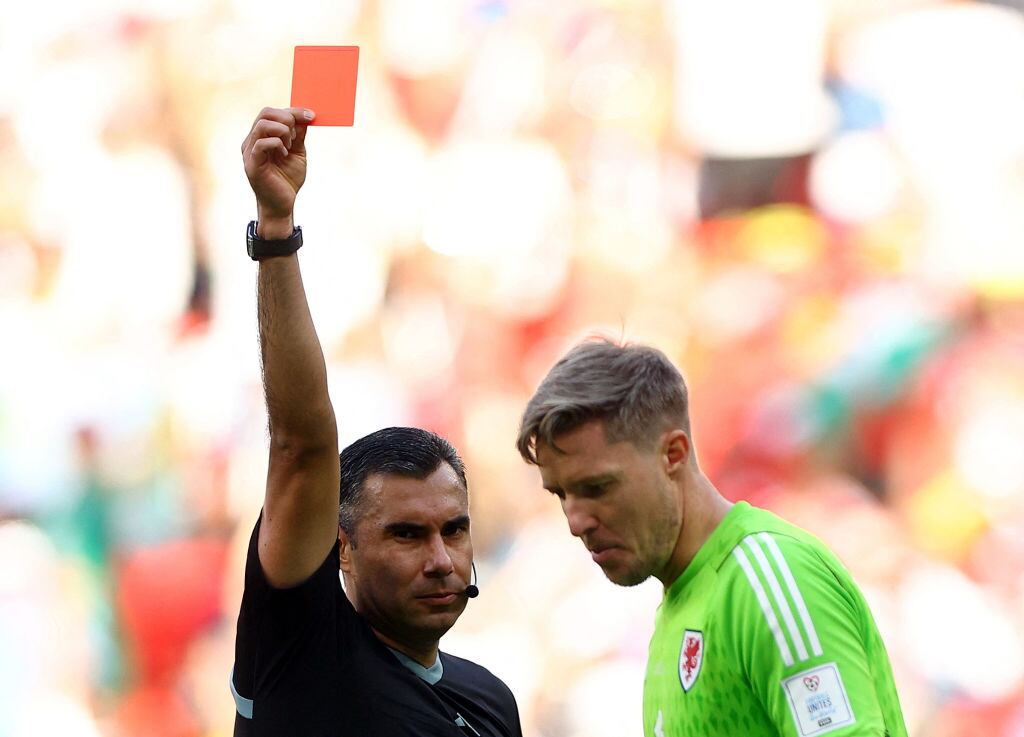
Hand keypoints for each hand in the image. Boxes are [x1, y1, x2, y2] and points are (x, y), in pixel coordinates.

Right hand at [241, 107, 314, 233]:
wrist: (283, 205)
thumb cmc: (287, 179)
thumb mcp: (297, 153)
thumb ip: (298, 135)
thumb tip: (305, 116)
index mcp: (262, 136)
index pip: (272, 112)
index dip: (293, 111)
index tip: (311, 116)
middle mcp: (253, 140)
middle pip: (265, 113)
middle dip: (287, 118)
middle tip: (297, 135)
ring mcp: (250, 151)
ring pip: (263, 125)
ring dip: (283, 131)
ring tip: (290, 146)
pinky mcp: (252, 164)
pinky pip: (261, 144)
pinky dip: (277, 144)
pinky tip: (284, 155)